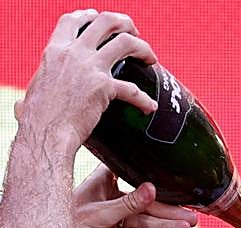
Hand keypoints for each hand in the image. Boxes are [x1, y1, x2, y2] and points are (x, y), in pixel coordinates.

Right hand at [19, 10, 157, 155]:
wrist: (46, 133)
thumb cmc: (38, 121)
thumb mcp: (33, 94)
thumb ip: (36, 93)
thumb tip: (22, 107)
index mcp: (55, 50)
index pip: (73, 20)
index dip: (90, 16)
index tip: (100, 20)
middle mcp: (74, 53)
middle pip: (105, 22)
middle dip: (125, 24)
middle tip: (135, 35)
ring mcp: (90, 68)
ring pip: (126, 43)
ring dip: (143, 47)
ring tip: (152, 59)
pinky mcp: (104, 88)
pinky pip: (132, 89)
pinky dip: (144, 100)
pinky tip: (149, 107)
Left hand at [71, 164, 197, 227]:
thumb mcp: (99, 214)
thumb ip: (128, 204)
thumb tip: (152, 189)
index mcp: (101, 183)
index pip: (132, 175)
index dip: (154, 179)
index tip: (177, 184)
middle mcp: (107, 199)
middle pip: (144, 205)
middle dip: (168, 212)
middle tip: (191, 216)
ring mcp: (110, 220)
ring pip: (142, 223)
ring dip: (165, 226)